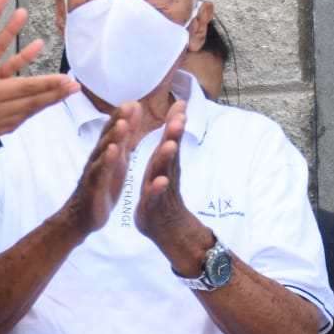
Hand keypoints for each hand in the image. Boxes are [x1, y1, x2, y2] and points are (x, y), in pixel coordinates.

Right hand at [0, 41, 77, 148]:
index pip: (28, 87)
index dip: (50, 83)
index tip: (68, 80)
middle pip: (33, 102)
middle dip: (56, 94)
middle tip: (76, 88)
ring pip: (27, 113)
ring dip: (45, 104)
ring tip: (60, 97)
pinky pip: (15, 122)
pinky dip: (28, 115)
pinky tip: (31, 112)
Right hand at [58, 103, 141, 235]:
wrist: (82, 216)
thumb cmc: (102, 184)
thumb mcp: (117, 159)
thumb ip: (126, 136)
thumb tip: (134, 111)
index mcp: (106, 152)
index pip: (112, 130)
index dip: (122, 116)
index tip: (133, 101)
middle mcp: (98, 159)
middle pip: (107, 137)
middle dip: (117, 121)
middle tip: (127, 107)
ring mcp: (94, 173)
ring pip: (103, 153)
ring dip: (112, 138)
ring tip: (122, 125)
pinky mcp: (94, 188)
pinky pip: (100, 174)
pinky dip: (106, 163)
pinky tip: (113, 154)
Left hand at [134, 100, 212, 272]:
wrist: (166, 229)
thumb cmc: (161, 192)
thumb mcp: (166, 165)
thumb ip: (171, 140)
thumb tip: (179, 115)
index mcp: (165, 163)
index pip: (170, 140)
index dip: (174, 123)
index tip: (180, 105)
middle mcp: (166, 173)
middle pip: (170, 152)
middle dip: (173, 135)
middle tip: (179, 119)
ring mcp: (161, 190)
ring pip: (164, 172)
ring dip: (166, 158)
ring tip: (170, 144)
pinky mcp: (153, 206)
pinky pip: (155, 196)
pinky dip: (157, 188)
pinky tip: (159, 182)